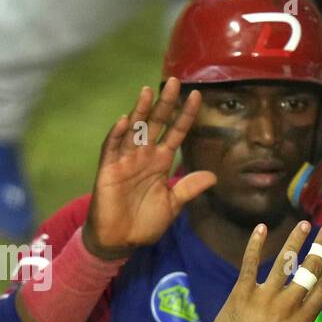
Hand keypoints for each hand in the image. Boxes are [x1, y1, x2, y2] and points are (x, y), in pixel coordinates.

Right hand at [82, 78, 217, 259]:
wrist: (121, 240)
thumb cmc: (145, 222)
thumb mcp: (172, 204)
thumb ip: (189, 188)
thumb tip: (213, 175)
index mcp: (160, 162)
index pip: (176, 133)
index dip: (185, 116)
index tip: (197, 96)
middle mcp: (144, 155)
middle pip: (156, 123)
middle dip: (165, 104)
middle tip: (175, 81)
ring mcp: (125, 160)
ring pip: (134, 130)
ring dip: (140, 110)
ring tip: (148, 91)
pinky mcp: (108, 169)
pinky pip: (112, 148)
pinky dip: (117, 134)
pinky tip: (125, 121)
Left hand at [205, 221, 321, 321]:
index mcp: (302, 320)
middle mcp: (287, 305)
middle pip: (309, 271)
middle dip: (320, 247)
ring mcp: (264, 297)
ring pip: (284, 263)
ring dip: (295, 241)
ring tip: (305, 224)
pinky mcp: (242, 292)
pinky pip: (249, 264)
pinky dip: (255, 245)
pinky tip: (261, 228)